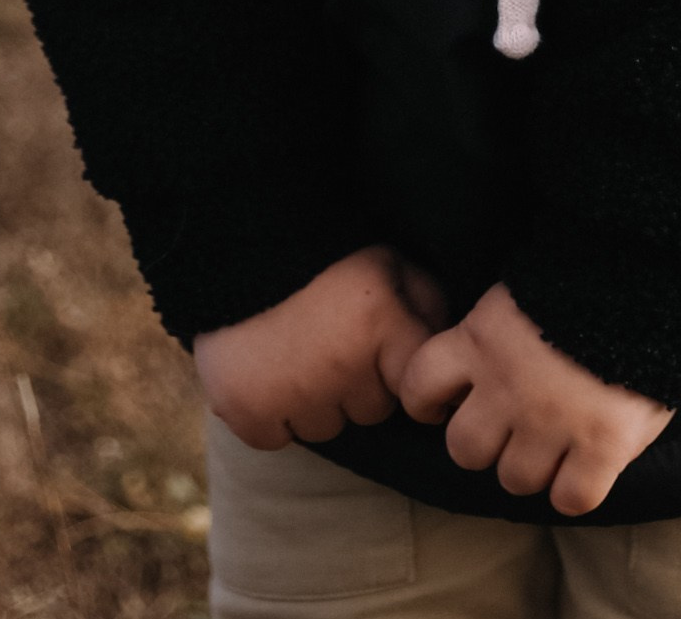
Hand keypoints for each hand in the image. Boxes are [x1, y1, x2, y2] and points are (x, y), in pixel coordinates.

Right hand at [195, 247, 446, 447]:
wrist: (236, 243)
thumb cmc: (324, 256)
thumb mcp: (389, 262)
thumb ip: (428, 304)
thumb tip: (445, 352)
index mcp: (381, 326)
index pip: (417, 386)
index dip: (397, 364)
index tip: (381, 347)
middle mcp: (341, 369)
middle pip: (371, 410)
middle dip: (358, 383)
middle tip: (330, 340)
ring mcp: (292, 396)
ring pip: (325, 427)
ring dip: (316, 400)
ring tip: (295, 351)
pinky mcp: (247, 412)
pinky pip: (276, 437)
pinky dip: (271, 414)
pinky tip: (266, 373)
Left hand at [400, 282, 671, 514]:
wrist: (650, 274)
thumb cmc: (582, 274)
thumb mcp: (520, 289)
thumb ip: (493, 332)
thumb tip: (473, 364)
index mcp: (480, 340)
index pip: (418, 384)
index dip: (428, 400)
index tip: (447, 401)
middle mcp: (507, 388)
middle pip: (464, 449)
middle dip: (483, 443)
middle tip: (509, 428)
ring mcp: (553, 423)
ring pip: (514, 480)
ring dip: (531, 468)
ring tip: (553, 445)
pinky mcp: (602, 448)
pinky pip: (572, 499)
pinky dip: (577, 489)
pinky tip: (587, 466)